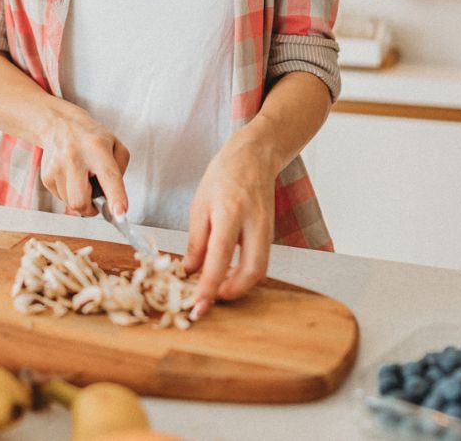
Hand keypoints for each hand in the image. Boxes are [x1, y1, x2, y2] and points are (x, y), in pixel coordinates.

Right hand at [40, 104, 129, 216]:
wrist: (59, 125)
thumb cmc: (91, 137)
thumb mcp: (115, 145)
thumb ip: (120, 170)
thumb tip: (114, 197)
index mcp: (97, 148)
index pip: (108, 176)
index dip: (115, 196)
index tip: (120, 212)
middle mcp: (74, 157)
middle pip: (80, 200)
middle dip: (91, 209)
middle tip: (97, 200)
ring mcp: (57, 167)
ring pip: (70, 203)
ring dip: (81, 198)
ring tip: (82, 179)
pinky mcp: (46, 176)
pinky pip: (62, 198)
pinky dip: (70, 193)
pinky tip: (71, 177)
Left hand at [183, 130, 278, 316]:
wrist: (255, 156)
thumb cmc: (224, 175)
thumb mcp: (200, 204)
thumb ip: (196, 241)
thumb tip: (189, 271)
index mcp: (230, 212)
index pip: (220, 257)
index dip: (209, 285)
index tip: (198, 305)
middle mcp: (254, 223)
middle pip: (252, 271)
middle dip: (233, 292)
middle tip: (211, 298)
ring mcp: (267, 229)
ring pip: (260, 269)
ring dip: (240, 285)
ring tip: (217, 287)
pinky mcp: (271, 233)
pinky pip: (261, 260)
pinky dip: (246, 273)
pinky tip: (229, 273)